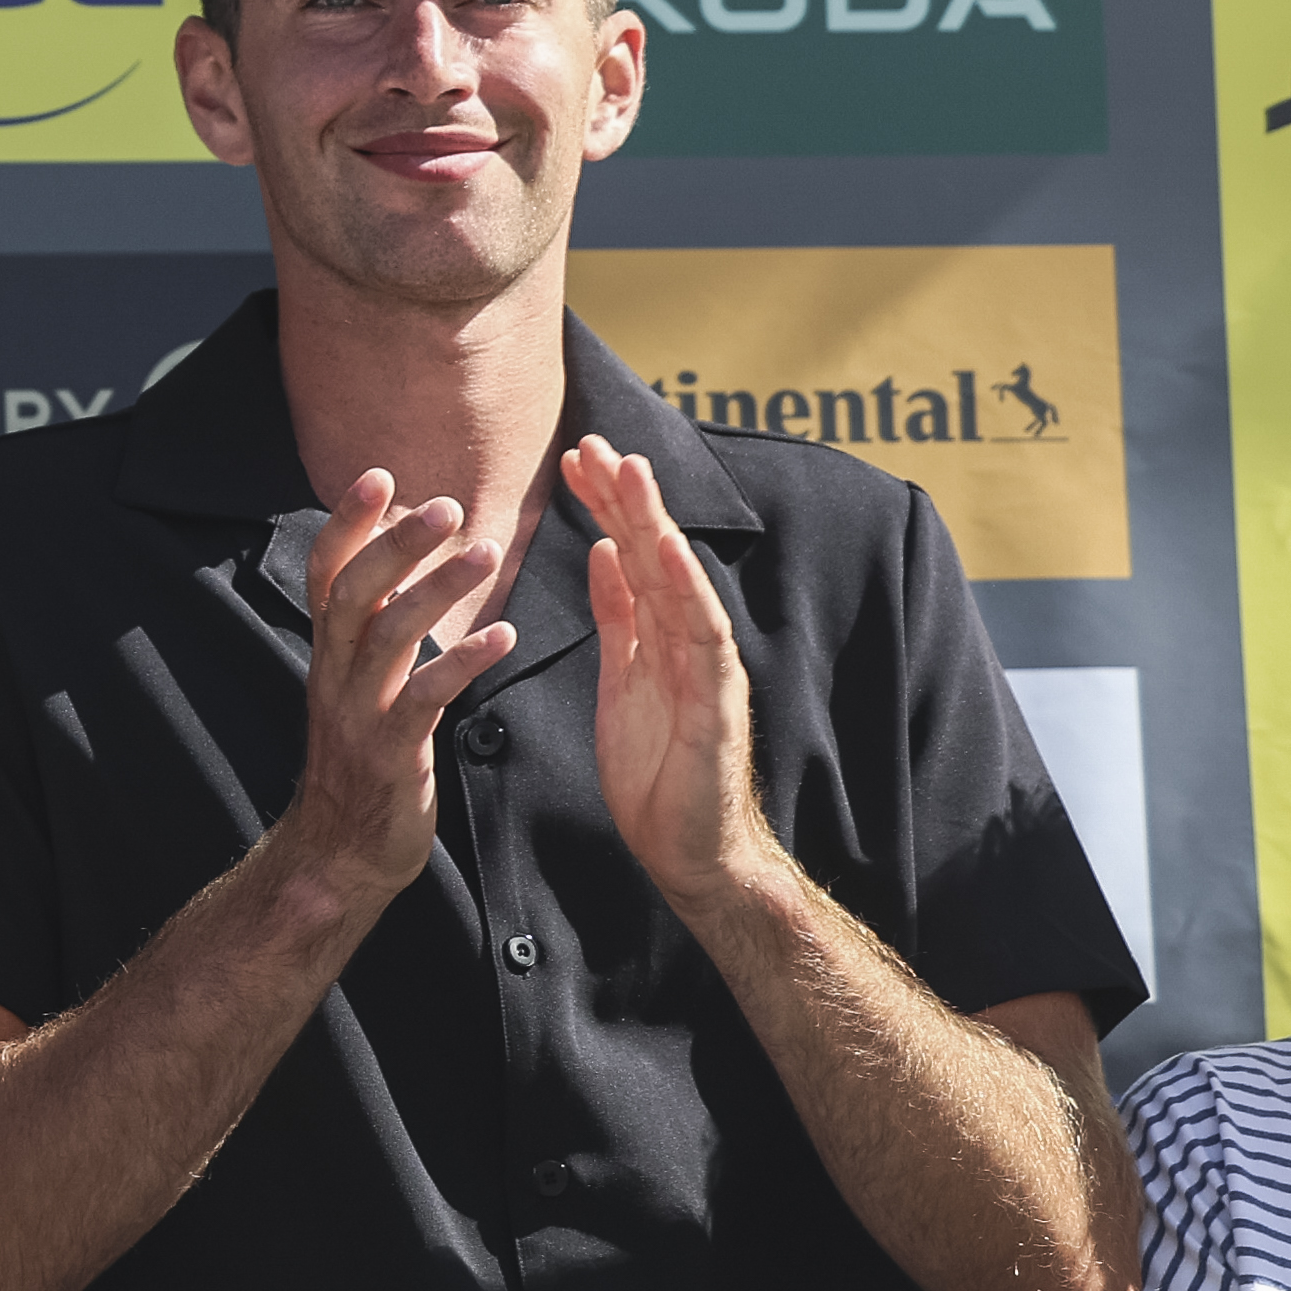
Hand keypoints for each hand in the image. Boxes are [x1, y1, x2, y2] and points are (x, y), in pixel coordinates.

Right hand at [271, 470, 513, 901]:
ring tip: (487, 552)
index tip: (379, 475)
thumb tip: (396, 573)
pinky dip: (461, 661)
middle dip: (395, 543)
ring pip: (388, 635)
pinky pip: (424, 698)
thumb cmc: (361, 765)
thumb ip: (371, 635)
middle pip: (354, 592)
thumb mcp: (354, 690)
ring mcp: (359, 713)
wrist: (339, 854)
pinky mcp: (390, 752)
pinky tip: (502, 637)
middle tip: (444, 505)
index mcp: (329, 655)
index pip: (326, 574)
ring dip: (437, 589)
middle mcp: (335, 675)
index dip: (347, 524)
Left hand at [570, 437, 775, 913]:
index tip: (573, 457)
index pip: (630, 554)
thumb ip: (619, 616)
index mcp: (660, 632)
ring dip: (654, 523)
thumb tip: (600, 552)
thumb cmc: (657, 770)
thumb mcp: (621, 678)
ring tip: (631, 470)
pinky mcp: (716, 701)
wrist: (687, 849)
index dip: (605, 504)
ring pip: (679, 580)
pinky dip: (685, 588)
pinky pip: (701, 636)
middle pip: (654, 553)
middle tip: (593, 441)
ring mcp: (707, 665)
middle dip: (625, 496)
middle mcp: (688, 638)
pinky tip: (665, 548)